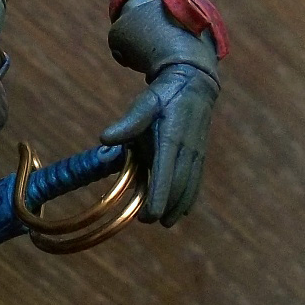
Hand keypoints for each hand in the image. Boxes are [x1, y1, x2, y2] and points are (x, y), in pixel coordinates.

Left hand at [100, 63, 218, 226]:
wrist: (194, 83)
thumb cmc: (163, 96)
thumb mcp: (144, 103)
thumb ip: (127, 124)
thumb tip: (105, 139)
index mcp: (171, 138)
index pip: (166, 173)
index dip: (159, 196)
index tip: (150, 216)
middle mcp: (187, 149)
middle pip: (178, 186)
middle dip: (165, 206)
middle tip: (147, 221)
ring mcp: (196, 153)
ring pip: (189, 186)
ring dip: (177, 206)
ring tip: (165, 222)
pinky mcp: (200, 154)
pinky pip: (196, 181)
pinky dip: (189, 197)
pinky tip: (182, 211)